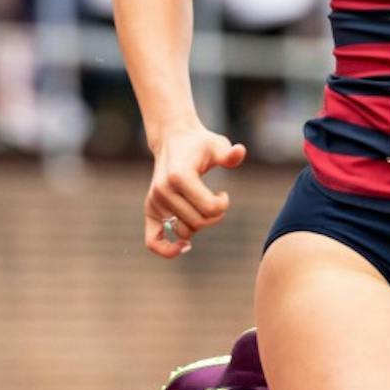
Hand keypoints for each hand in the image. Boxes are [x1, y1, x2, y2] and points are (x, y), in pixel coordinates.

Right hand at [144, 126, 246, 258]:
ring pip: (184, 232)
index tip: (222, 193)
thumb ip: (229, 154)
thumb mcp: (217, 145)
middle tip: (216, 200)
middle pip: (199, 223)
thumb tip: (239, 152)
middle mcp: (164, 190)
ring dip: (198, 225)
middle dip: (214, 215)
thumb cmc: (199, 144)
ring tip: (202, 208)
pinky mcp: (150, 209)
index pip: (209, 208)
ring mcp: (155, 201)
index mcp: (179, 176)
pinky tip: (183, 247)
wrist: (173, 139)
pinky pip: (153, 241)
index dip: (223, 205)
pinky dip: (166, 250)